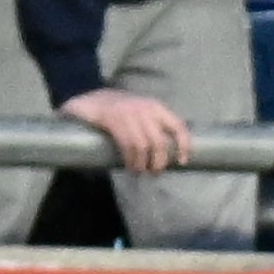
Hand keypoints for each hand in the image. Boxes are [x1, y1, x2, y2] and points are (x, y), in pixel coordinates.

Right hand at [60, 86, 191, 171]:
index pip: (178, 126)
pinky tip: (130, 167)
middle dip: (159, 162)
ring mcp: (127, 112)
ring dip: (142, 164)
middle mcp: (144, 108)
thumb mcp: (142, 116)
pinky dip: (130, 160)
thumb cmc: (120, 114)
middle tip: (154, 172)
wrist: (89, 100)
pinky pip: (127, 144)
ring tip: (139, 171)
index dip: (184, 145)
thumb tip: (173, 154)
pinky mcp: (111, 118)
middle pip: (159, 143)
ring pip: (143, 146)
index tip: (182, 162)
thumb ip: (156, 129)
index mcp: (155, 107)